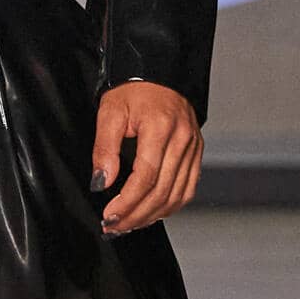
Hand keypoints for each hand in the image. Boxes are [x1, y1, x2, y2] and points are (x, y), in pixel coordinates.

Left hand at [91, 81, 200, 232]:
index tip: (109, 215)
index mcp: (160, 127)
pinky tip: (151, 213)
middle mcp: (182, 139)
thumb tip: (102, 182)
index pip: (146, 177)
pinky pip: (188, 189)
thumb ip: (104, 149)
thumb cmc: (133, 90)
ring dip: (152, 215)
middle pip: (162, 191)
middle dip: (136, 215)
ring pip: (177, 195)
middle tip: (114, 227)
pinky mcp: (197, 152)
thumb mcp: (109, 112)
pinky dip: (170, 206)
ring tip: (129, 224)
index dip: (127, 202)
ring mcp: (193, 147)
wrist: (159, 72)